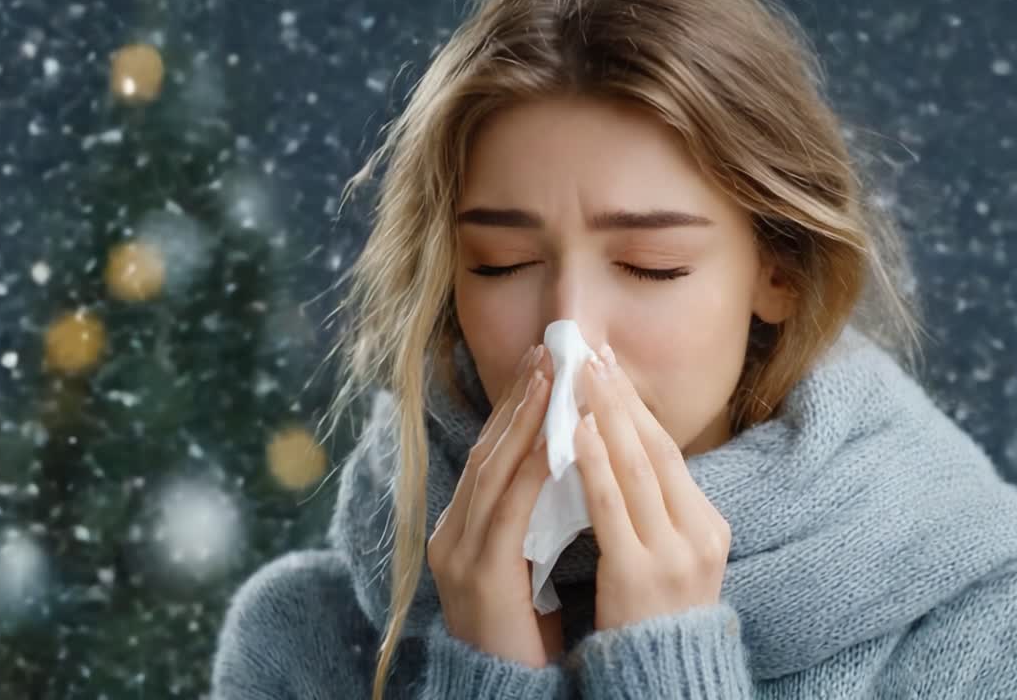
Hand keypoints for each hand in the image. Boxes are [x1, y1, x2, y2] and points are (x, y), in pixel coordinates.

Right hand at [427, 344, 564, 666]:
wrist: (508, 694)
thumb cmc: (526, 634)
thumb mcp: (525, 563)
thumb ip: (532, 517)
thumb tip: (565, 463)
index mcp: (464, 530)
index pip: (492, 454)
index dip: (516, 407)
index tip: (543, 365)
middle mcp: (452, 535)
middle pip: (488, 451)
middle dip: (519, 399)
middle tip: (548, 351)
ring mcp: (460, 555)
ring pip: (494, 471)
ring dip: (525, 420)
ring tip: (550, 376)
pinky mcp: (480, 576)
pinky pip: (508, 511)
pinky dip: (531, 469)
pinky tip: (554, 439)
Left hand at [572, 344, 731, 631]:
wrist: (662, 678)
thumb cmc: (654, 620)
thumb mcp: (672, 559)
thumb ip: (657, 511)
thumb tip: (623, 454)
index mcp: (709, 527)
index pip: (668, 452)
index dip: (635, 406)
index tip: (607, 366)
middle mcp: (699, 534)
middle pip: (654, 449)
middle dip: (620, 396)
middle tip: (590, 351)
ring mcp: (673, 553)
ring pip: (636, 467)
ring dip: (605, 414)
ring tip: (579, 374)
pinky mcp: (639, 573)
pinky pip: (612, 506)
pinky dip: (594, 463)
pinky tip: (576, 430)